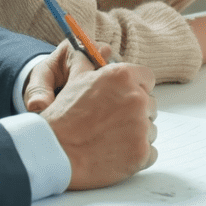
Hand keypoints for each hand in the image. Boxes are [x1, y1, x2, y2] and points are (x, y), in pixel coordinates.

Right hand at [29, 42, 157, 189]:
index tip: (128, 97)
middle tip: (115, 122)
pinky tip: (116, 154)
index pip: (147, 77)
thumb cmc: (63, 118)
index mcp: (122, 77)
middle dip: (137, 113)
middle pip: (150, 104)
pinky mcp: (141, 152)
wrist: (55, 153)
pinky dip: (136, 154)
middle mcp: (136, 98)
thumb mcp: (75, 80)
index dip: (138, 87)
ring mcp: (141, 127)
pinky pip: (150, 152)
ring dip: (137, 134)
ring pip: (150, 129)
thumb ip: (93, 64)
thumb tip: (100, 50)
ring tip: (111, 140)